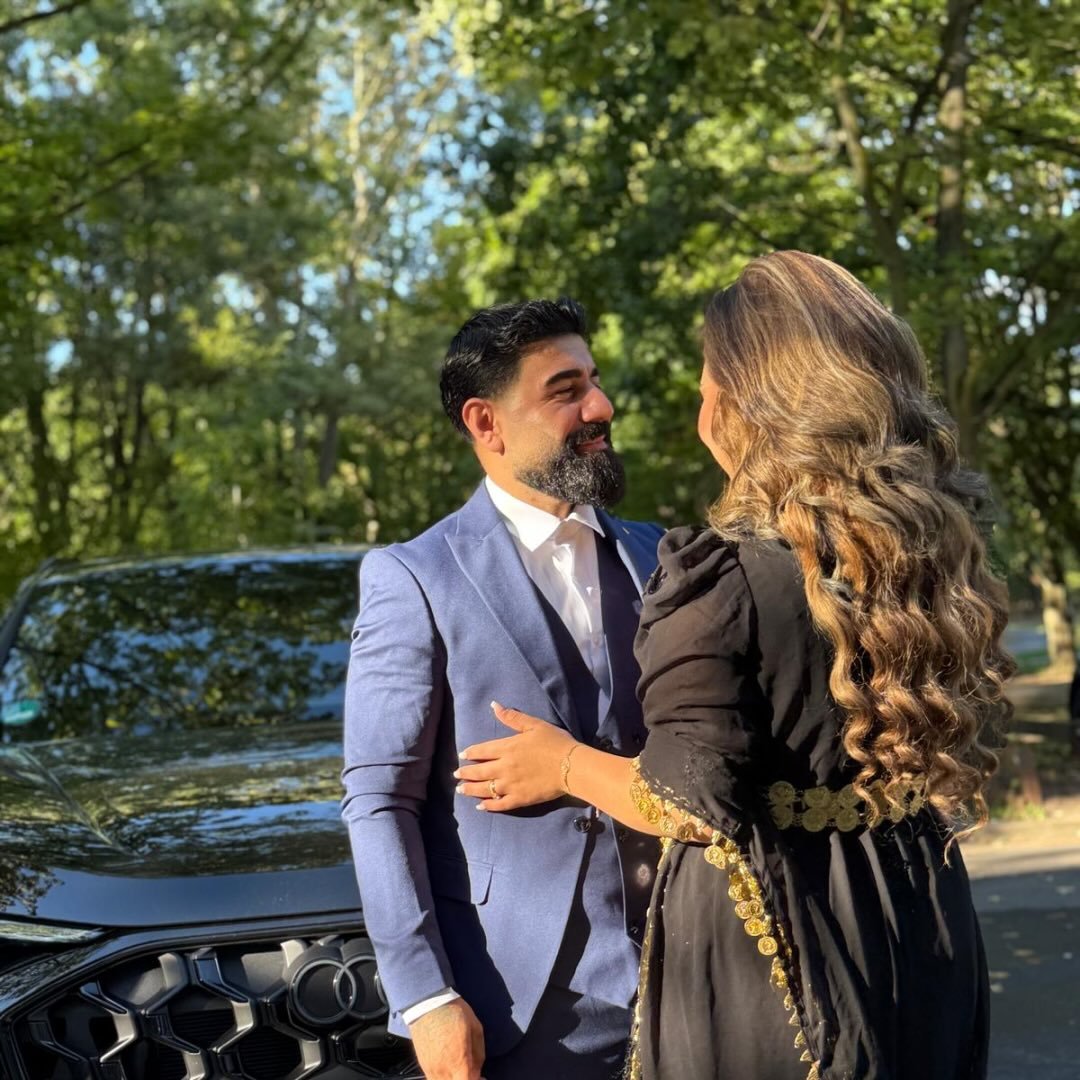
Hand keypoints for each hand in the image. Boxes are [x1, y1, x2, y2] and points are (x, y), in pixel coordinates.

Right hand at [408, 998, 484, 1079]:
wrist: (428, 1002)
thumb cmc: (454, 1012)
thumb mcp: (476, 1029)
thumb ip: (479, 1056)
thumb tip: (478, 1072)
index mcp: (458, 1062)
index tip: (482, 1077)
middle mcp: (443, 1070)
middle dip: (466, 1079)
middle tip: (472, 1072)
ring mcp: (430, 1070)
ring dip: (454, 1078)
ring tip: (461, 1069)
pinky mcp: (423, 1065)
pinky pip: (435, 1079)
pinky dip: (444, 1077)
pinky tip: (450, 1066)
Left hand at [454, 703, 577, 811]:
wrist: (571, 766)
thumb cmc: (554, 742)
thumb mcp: (533, 725)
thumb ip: (512, 717)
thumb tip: (494, 705)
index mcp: (506, 748)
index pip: (481, 751)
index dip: (470, 753)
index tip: (462, 756)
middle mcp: (503, 767)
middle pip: (478, 771)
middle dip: (465, 773)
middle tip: (456, 774)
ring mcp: (510, 785)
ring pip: (484, 789)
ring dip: (470, 789)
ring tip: (461, 790)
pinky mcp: (519, 799)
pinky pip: (499, 804)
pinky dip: (488, 806)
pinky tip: (481, 806)